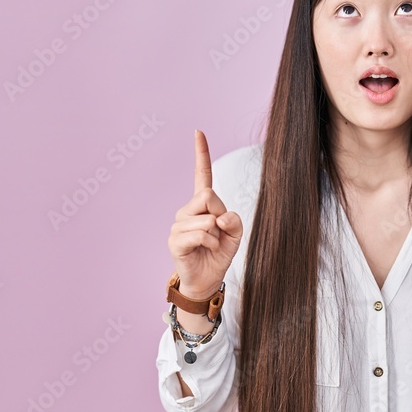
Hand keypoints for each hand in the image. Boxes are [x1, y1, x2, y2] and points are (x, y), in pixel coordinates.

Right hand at [167, 130, 243, 298]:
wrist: (207, 279)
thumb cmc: (220, 253)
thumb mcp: (236, 234)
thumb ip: (234, 220)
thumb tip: (219, 217)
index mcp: (202, 204)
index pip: (202, 175)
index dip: (201, 153)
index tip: (198, 132)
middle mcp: (187, 209)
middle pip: (209, 195)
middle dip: (220, 214)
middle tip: (218, 232)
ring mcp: (178, 223)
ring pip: (207, 218)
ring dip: (217, 235)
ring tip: (210, 245)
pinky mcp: (175, 239)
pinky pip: (201, 233)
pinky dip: (211, 243)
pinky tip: (204, 249)